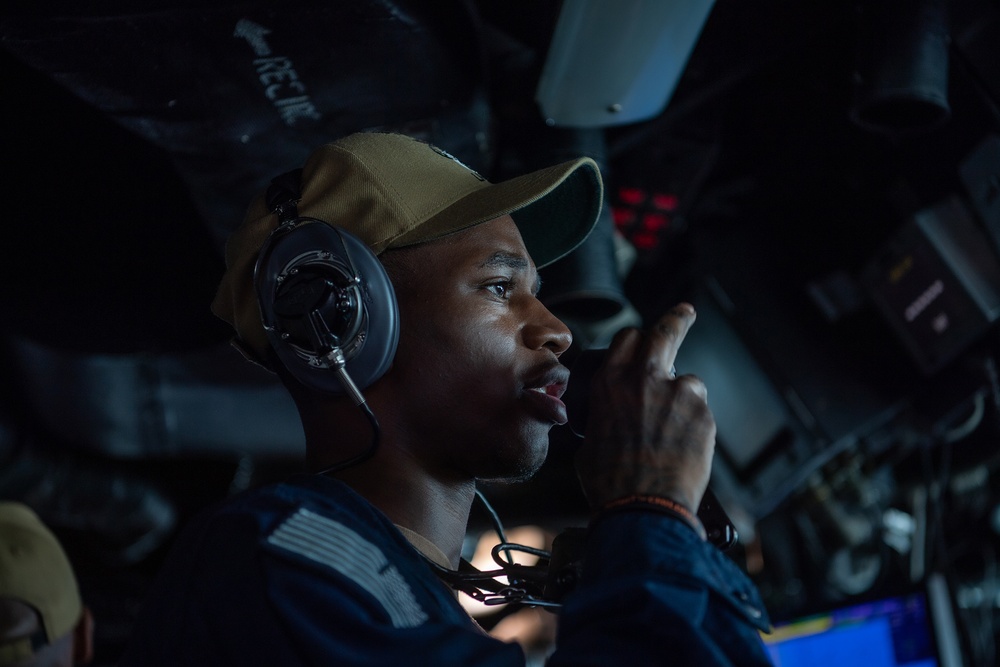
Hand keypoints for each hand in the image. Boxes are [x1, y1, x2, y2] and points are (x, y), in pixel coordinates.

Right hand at [574, 303, 715, 513]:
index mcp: (610, 382)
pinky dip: (695, 426)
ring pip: (688, 382)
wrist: (642, 507)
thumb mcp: (590, 442)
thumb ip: (605, 417)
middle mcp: (645, 378)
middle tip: (685, 313)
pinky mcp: (703, 414)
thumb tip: (611, 420)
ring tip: (673, 435)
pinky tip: (684, 450)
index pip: (628, 339)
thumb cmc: (610, 481)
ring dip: (683, 399)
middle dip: (677, 319)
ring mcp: (678, 393)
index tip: (644, 338)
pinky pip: (701, 412)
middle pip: (665, 332)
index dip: (636, 339)